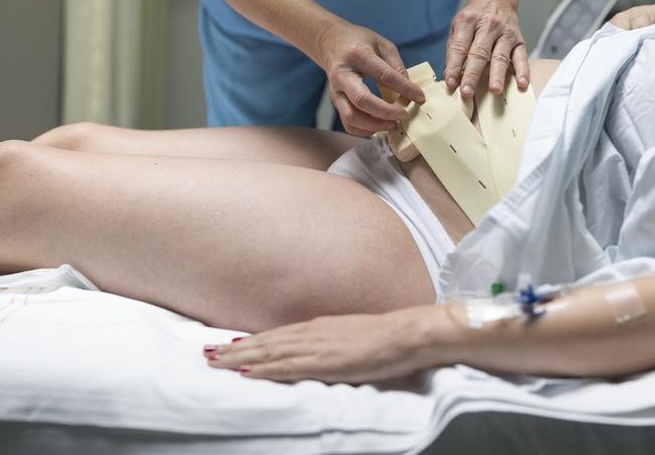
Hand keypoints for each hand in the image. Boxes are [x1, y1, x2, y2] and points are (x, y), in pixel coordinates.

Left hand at [204, 311, 429, 383]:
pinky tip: (245, 373)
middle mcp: (312, 333)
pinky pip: (286, 366)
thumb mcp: (353, 335)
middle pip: (265, 342)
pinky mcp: (322, 362)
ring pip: (268, 352)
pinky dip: (262, 369)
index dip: (251, 341)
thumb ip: (333, 343)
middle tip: (206, 353)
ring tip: (214, 361)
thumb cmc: (386, 336)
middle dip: (234, 349)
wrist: (404, 334)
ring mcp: (315, 346)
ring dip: (239, 358)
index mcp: (319, 326)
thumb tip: (322, 352)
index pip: (277, 335)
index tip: (228, 345)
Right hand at [317, 22, 426, 136]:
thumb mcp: (381, 44)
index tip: (420, 98)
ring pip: (351, 117)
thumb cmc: (359, 42)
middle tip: (404, 116)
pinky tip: (380, 126)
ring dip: (375, 125)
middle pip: (362, 100)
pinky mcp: (335, 102)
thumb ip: (396, 65)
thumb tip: (409, 90)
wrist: (330, 42)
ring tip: (394, 124)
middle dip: (386, 112)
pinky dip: (365, 130)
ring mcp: (335, 91)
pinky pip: (348, 123)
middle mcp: (342, 75)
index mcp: (357, 55)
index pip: (384, 76)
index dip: (404, 89)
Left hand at [444, 0, 528, 98]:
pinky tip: (522, 84)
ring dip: (497, 75)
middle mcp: (488, 26)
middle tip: (467, 92)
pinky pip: (521, 57)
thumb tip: (451, 77)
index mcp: (468, 21)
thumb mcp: (459, 26)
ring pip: (501, 56)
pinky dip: (523, 71)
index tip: (451, 84)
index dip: (454, 66)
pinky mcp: (519, 41)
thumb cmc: (475, 19)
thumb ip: (454, 50)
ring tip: (494, 90)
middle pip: (479, 53)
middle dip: (472, 74)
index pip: (459, 47)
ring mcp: (505, 34)